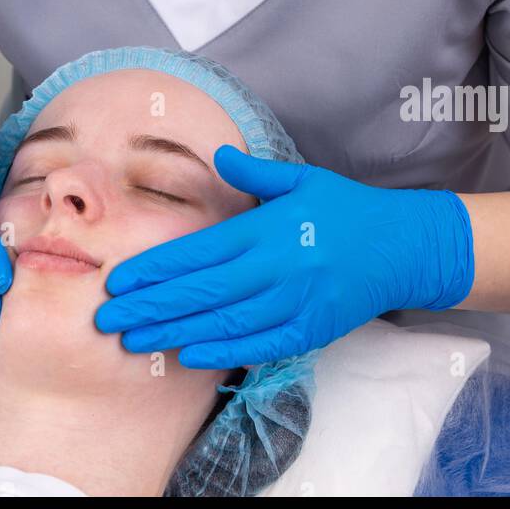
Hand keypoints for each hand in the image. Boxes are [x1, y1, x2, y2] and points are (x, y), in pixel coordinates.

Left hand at [94, 147, 473, 367]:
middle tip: (106, 318)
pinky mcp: (310, 330)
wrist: (403, 247)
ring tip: (134, 340)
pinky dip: (222, 351)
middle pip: (202, 291)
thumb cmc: (346, 209)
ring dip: (174, 332)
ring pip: (223, 322)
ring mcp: (294, 303)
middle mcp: (277, 267)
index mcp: (268, 228)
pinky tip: (189, 354)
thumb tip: (218, 154)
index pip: (200, 252)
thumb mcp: (302, 179)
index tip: (118, 279)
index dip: (156, 268)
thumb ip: (255, 172)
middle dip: (150, 305)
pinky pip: (259, 345)